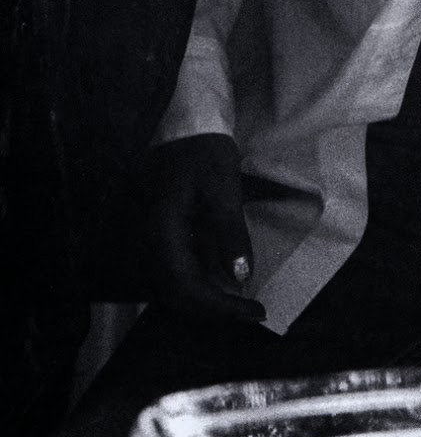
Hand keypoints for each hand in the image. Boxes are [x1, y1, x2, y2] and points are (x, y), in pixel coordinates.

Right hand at [145, 133, 265, 323]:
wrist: (182, 123)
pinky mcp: (161, 234)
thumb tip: (241, 277)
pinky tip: (225, 279)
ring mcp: (153, 240)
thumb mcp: (222, 185)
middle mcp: (150, 243)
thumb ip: (230, 231)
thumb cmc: (203, 150)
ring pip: (174, 286)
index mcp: (161, 233)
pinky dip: (201, 281)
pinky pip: (176, 269)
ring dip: (207, 299)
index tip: (255, 313)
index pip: (185, 288)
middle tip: (251, 313)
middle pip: (176, 295)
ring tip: (242, 303)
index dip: (220, 308)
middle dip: (214, 310)